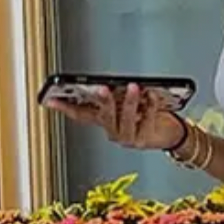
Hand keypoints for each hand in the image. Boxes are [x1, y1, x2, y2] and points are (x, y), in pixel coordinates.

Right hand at [44, 84, 186, 152]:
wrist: (171, 134)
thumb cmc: (148, 115)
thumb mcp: (128, 102)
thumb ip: (118, 94)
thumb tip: (113, 82)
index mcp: (105, 120)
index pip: (80, 114)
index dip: (64, 108)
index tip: (51, 99)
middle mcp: (113, 131)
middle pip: (103, 116)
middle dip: (102, 101)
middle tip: (101, 88)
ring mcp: (127, 138)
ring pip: (125, 120)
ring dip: (129, 102)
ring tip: (133, 87)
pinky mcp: (143, 140)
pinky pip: (146, 120)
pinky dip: (150, 104)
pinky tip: (152, 94)